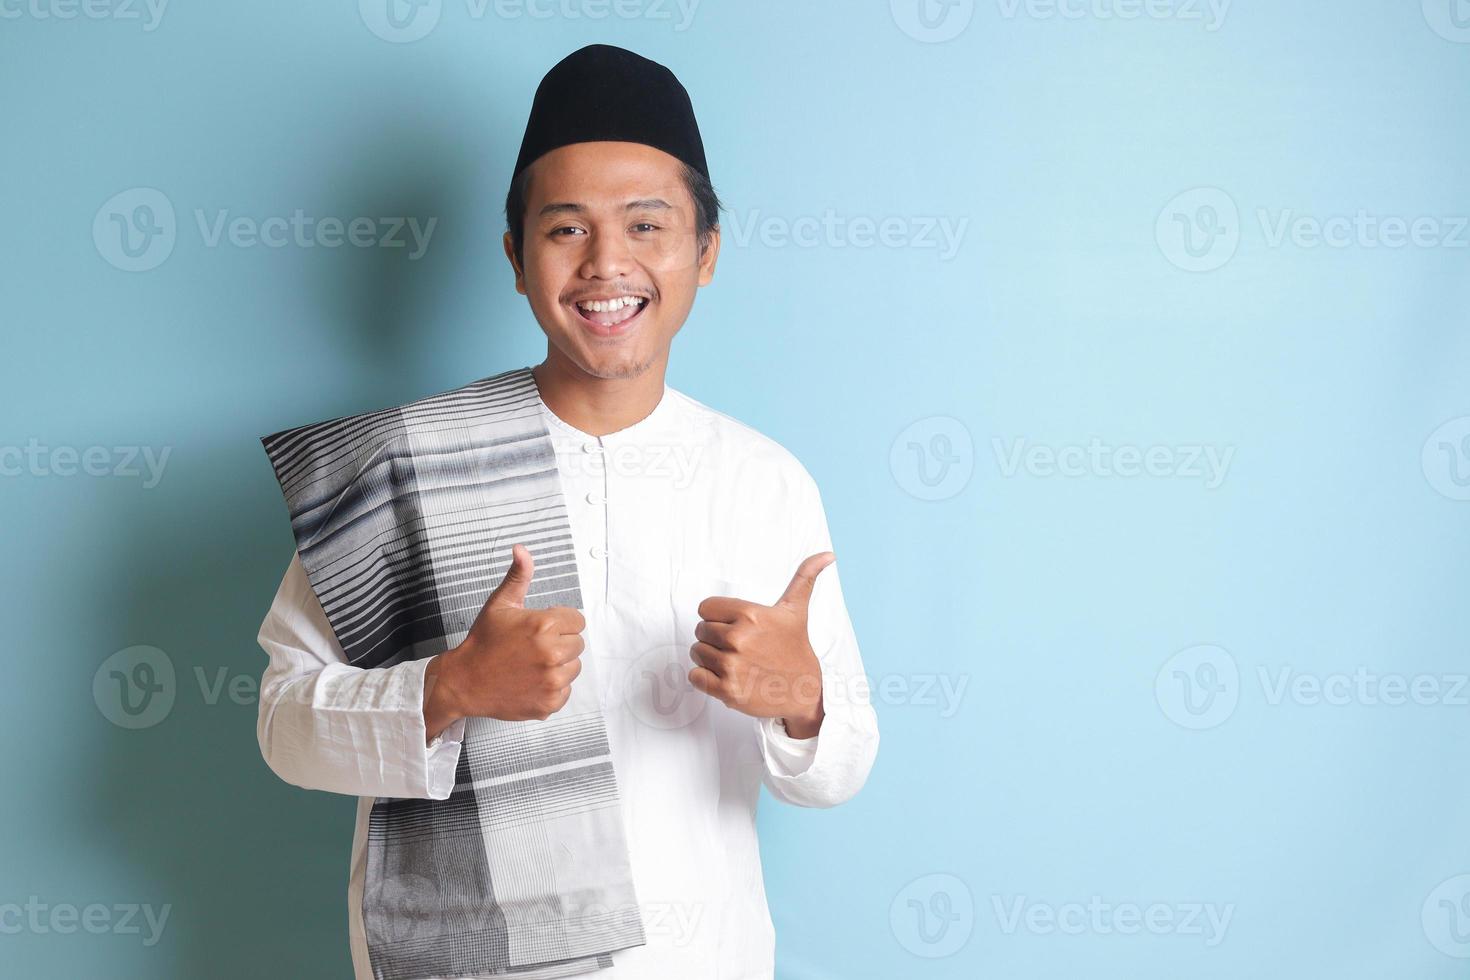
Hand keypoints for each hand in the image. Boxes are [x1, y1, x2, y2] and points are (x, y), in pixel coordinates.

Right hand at [423, 544, 585, 737]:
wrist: (464, 681)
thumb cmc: (483, 641)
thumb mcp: (500, 604)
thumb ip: (518, 576)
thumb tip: (521, 549)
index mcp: (544, 626)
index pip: (577, 621)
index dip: (560, 623)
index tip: (539, 629)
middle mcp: (552, 654)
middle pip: (577, 644)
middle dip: (559, 643)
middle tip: (532, 648)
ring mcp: (552, 681)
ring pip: (574, 668)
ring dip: (558, 666)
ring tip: (531, 664)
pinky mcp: (550, 703)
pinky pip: (566, 690)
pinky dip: (552, 688)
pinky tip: (530, 681)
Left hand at [687, 552, 834, 738]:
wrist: (804, 691)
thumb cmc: (795, 648)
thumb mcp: (796, 610)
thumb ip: (804, 577)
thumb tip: (828, 554)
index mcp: (750, 615)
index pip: (706, 608)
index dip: (717, 616)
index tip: (735, 625)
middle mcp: (739, 639)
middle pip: (700, 630)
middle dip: (715, 638)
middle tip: (739, 646)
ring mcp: (732, 666)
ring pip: (696, 652)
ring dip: (710, 658)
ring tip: (735, 661)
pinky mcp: (727, 690)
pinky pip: (695, 676)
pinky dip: (705, 678)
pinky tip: (727, 676)